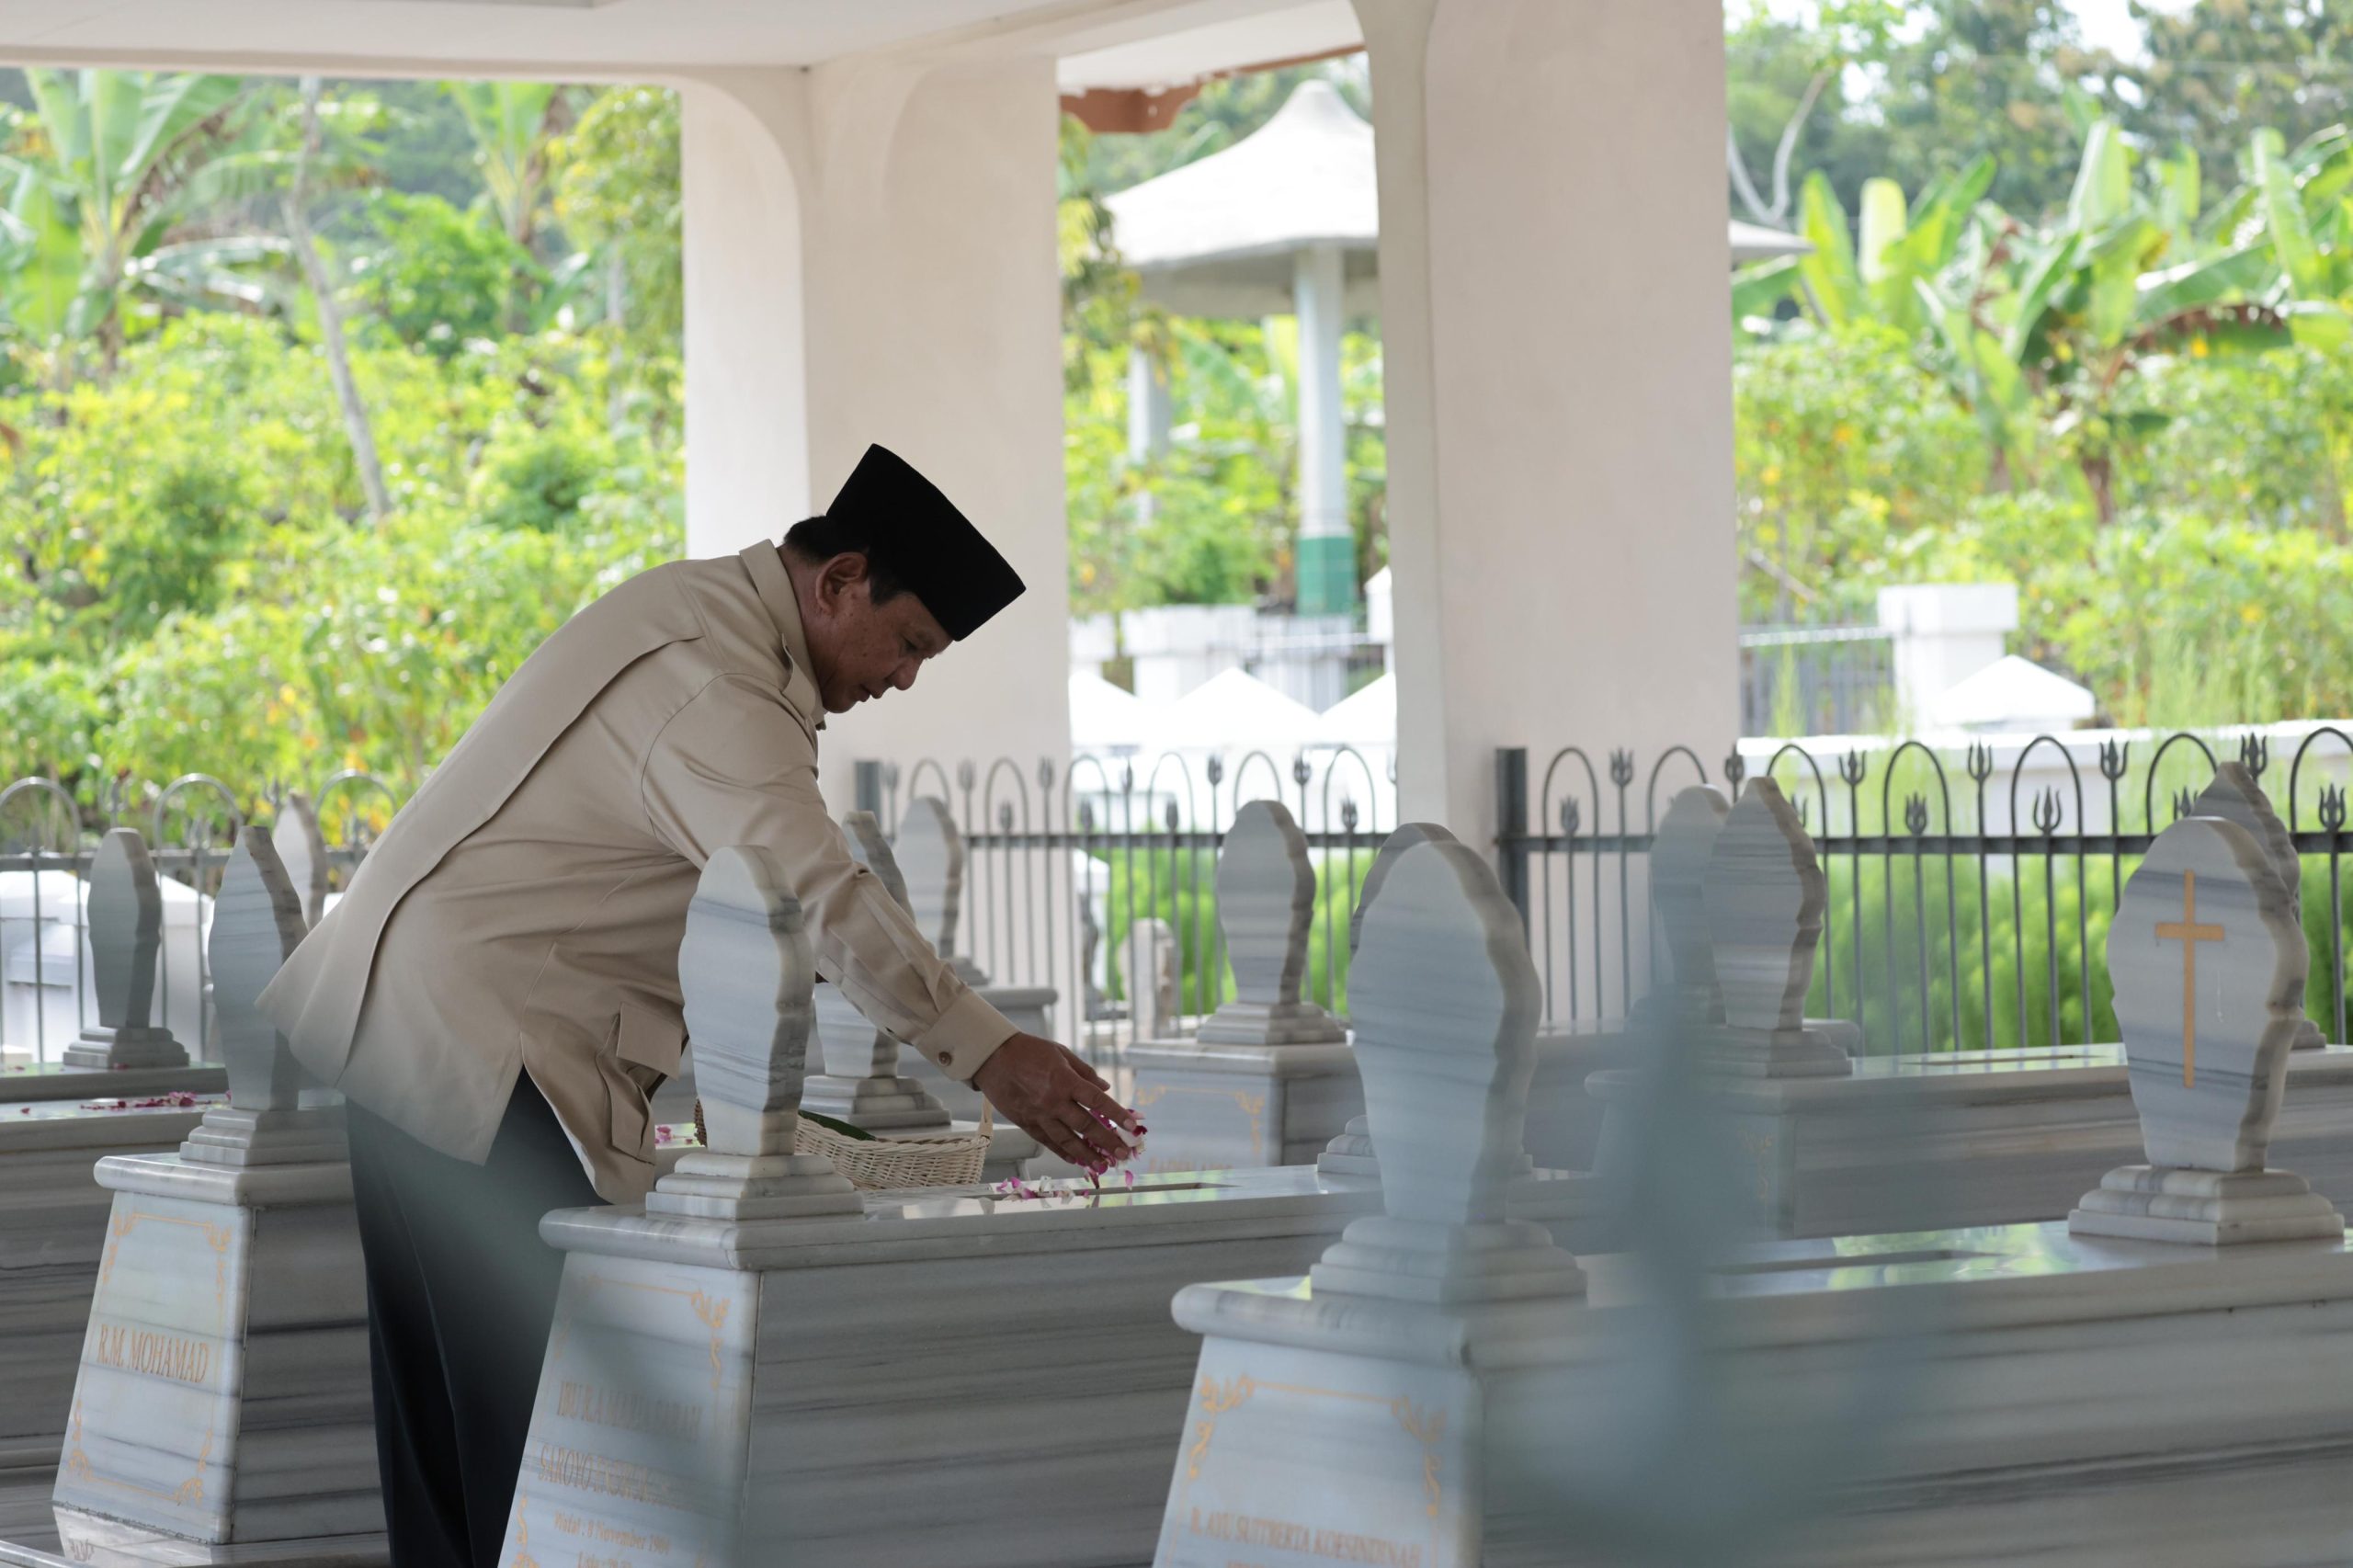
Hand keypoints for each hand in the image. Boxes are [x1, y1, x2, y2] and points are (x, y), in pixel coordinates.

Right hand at [971, 1032, 1141, 1172]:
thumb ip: (1084, 1072)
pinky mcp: (1026, 1123)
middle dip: (1107, 1141)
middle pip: (1086, 1126)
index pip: (1097, 1101)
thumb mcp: (1060, 1053)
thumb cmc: (1028, 1050)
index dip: (1117, 1114)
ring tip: (1102, 1164)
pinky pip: (1048, 1142)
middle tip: (1123, 1153)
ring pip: (1067, 1140)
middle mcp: (1053, 1101)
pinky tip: (1076, 1159)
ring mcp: (1039, 1115)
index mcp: (1065, 1080)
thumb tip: (1105, 1088)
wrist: (992, 1058)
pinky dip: (1063, 1152)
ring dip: (1087, 1154)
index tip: (1132, 1126)